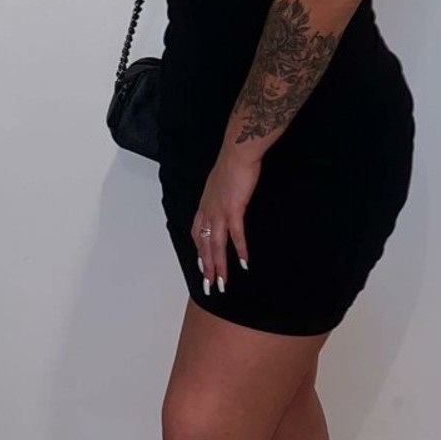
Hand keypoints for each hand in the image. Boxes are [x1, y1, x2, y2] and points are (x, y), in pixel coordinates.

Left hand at [192, 150, 259, 294]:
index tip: (202, 265)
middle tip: (209, 286)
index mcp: (204, 205)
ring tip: (222, 283)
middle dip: (207, 268)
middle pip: (204, 245)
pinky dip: (239, 250)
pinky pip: (236, 235)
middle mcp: (208, 211)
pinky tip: (243, 263)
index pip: (197, 234)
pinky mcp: (234, 209)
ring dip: (219, 266)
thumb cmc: (232, 165)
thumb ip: (219, 196)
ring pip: (216, 245)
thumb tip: (223, 201)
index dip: (199, 251)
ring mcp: (220, 212)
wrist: (237, 153)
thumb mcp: (219, 183)